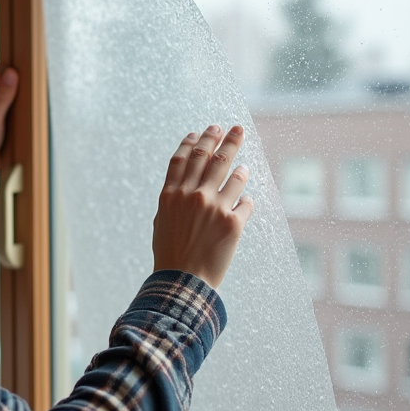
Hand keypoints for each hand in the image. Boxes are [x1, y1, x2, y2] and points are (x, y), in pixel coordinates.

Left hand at [0, 66, 18, 201]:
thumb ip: (3, 98)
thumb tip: (12, 74)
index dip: (7, 77)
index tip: (22, 86)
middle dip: (10, 83)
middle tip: (22, 95)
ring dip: (11, 93)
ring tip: (19, 104)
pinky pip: (1, 99)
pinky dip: (10, 102)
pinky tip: (16, 110)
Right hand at [152, 125, 253, 288]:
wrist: (182, 282)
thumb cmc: (169, 255)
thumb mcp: (162, 222)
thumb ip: (172, 200)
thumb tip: (184, 185)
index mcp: (171, 195)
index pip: (183, 159)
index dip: (193, 142)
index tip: (201, 131)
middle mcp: (192, 196)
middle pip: (210, 157)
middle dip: (223, 138)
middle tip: (233, 128)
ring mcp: (213, 207)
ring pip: (232, 173)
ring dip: (238, 163)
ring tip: (242, 161)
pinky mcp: (232, 222)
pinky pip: (245, 203)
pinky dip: (246, 198)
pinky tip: (247, 198)